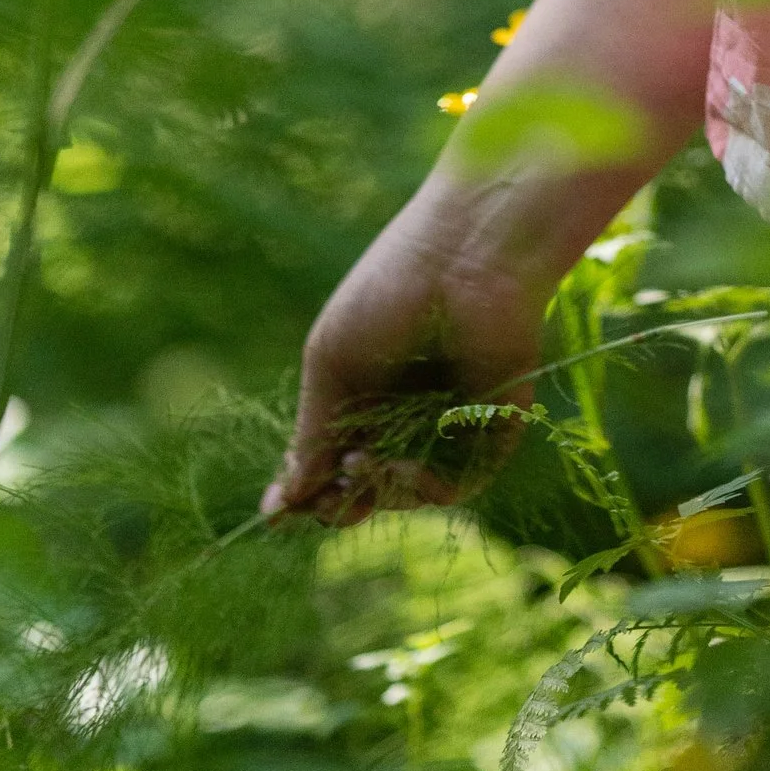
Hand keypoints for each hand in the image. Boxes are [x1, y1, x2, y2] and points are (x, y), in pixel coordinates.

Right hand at [266, 192, 542, 524]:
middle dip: (343, 505)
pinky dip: (426, 489)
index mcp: (362, 392)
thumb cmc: (389, 292)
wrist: (465, 257)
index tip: (278, 513)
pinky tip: (404, 467)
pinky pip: (459, 484)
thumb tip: (282, 507)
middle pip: (368, 487)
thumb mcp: (332, 364)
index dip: (306, 490)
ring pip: (409, 493)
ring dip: (381, 492)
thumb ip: (312, 436)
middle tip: (332, 505)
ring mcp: (449, 422)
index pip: (330, 460)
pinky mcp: (492, 428)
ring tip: (365, 461)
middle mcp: (405, 412)